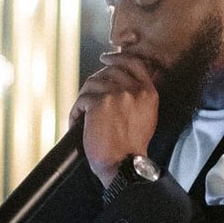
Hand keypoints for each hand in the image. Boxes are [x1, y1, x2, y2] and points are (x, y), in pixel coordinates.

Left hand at [69, 50, 158, 186]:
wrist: (125, 165)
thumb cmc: (132, 147)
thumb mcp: (146, 116)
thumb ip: (137, 97)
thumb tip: (119, 84)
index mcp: (148, 92)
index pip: (133, 62)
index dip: (117, 57)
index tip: (105, 58)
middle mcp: (134, 89)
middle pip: (108, 71)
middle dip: (94, 83)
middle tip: (87, 98)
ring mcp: (116, 95)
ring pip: (91, 84)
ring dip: (83, 100)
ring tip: (82, 117)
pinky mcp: (99, 104)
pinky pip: (81, 101)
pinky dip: (75, 113)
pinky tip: (76, 124)